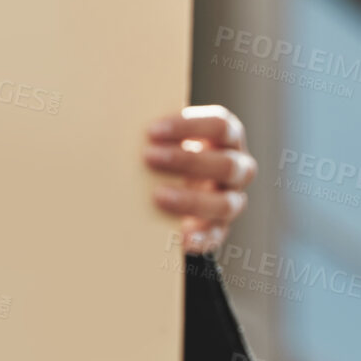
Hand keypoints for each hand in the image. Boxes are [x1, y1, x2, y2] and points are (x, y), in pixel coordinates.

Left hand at [143, 105, 254, 255]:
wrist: (173, 181)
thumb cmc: (167, 148)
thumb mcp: (167, 135)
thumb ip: (157, 130)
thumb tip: (121, 124)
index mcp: (228, 136)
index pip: (220, 126)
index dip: (188, 127)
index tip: (152, 130)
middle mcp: (239, 167)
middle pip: (225, 164)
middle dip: (186, 161)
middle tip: (148, 156)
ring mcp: (232, 199)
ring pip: (225, 203)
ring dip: (191, 200)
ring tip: (158, 196)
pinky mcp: (220, 227)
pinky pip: (215, 236)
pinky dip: (197, 237)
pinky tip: (177, 235)